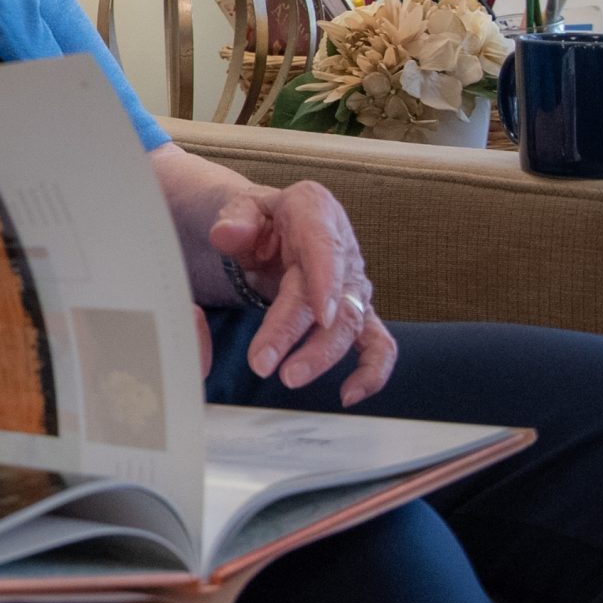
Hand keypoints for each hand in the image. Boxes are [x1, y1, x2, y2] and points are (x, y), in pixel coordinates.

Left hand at [208, 182, 396, 405]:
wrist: (266, 226)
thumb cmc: (255, 217)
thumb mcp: (238, 207)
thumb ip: (233, 219)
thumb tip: (227, 234)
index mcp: (314, 209)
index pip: (323, 244)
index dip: (325, 279)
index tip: (319, 314)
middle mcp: (342, 245)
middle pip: (329, 295)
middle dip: (297, 332)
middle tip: (263, 362)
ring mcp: (351, 281)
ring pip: (349, 323)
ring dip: (322, 355)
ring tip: (288, 377)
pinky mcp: (355, 310)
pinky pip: (376, 343)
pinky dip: (372, 370)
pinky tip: (349, 394)